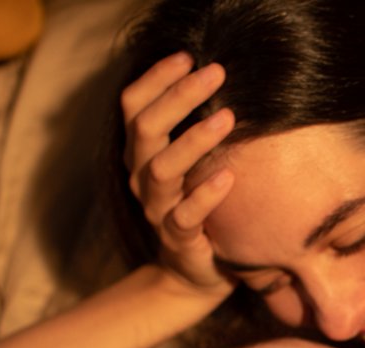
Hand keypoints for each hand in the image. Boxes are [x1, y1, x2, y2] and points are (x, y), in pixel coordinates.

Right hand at [121, 52, 235, 295]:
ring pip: (162, 170)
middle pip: (146, 130)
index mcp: (141, 154)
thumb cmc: (199, 208)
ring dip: (194, 141)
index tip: (188, 56)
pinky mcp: (178, 240)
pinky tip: (229, 176)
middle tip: (216, 72)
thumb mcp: (192, 166)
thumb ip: (194, 132)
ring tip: (227, 117)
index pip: (135, 107)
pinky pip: (186, 216)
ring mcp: (157, 210)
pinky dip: (206, 195)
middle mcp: (142, 178)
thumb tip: (217, 84)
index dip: (156, 79)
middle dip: (178, 97)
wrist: (195, 273)